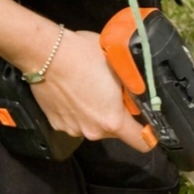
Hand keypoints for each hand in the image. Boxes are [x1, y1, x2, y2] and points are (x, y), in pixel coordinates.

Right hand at [29, 29, 150, 152]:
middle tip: (111, 95)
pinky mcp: (56, 124)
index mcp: (113, 121)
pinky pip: (75, 122)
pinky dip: (77, 112)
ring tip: (88, 91)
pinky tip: (73, 93)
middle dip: (117, 116)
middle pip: (116, 132)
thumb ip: (132, 88)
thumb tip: (140, 94)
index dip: (149, 135)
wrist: (44, 51)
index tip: (147, 124)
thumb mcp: (119, 68)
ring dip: (95, 114)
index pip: (143, 142)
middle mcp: (94, 132)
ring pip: (94, 126)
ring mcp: (73, 129)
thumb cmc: (83, 54)